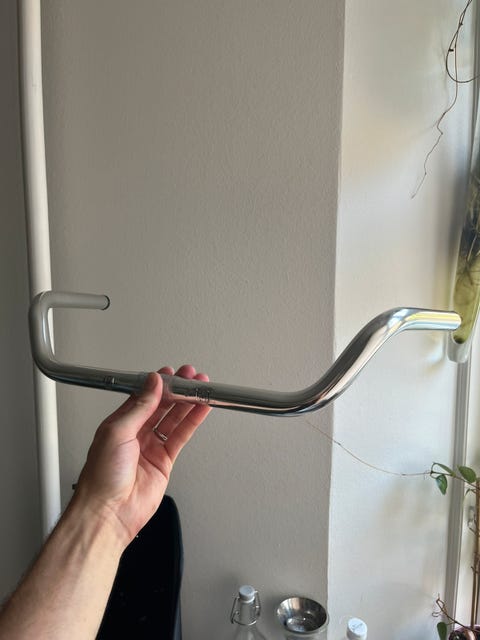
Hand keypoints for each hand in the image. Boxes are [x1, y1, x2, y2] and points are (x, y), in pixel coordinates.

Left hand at [71, 365, 210, 546]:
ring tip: (201, 389)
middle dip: (177, 390)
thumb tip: (152, 384)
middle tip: (191, 378)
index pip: (144, 396)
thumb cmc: (101, 477)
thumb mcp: (117, 431)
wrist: (108, 512)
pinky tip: (200, 410)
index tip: (173, 374)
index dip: (159, 384)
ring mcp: (151, 447)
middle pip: (162, 405)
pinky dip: (192, 422)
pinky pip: (181, 436)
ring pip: (174, 419)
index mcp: (120, 423)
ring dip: (188, 403)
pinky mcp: (164, 461)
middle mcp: (136, 433)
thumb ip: (139, 406)